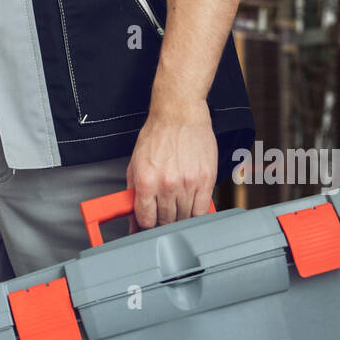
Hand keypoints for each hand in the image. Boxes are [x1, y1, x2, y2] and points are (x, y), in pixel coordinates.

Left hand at [127, 94, 217, 227]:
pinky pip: (202, 210)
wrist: (179, 114)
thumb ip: (133, 194)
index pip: (146, 219)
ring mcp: (188, 183)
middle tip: (163, 214)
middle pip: (166, 220)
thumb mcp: (135, 164)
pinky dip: (196, 213)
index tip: (149, 223)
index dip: (146, 225)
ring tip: (177, 205)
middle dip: (163, 221)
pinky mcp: (206, 180)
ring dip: (180, 216)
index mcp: (146, 181)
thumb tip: (133, 220)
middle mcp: (167, 184)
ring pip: (184, 217)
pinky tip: (191, 206)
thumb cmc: (157, 136)